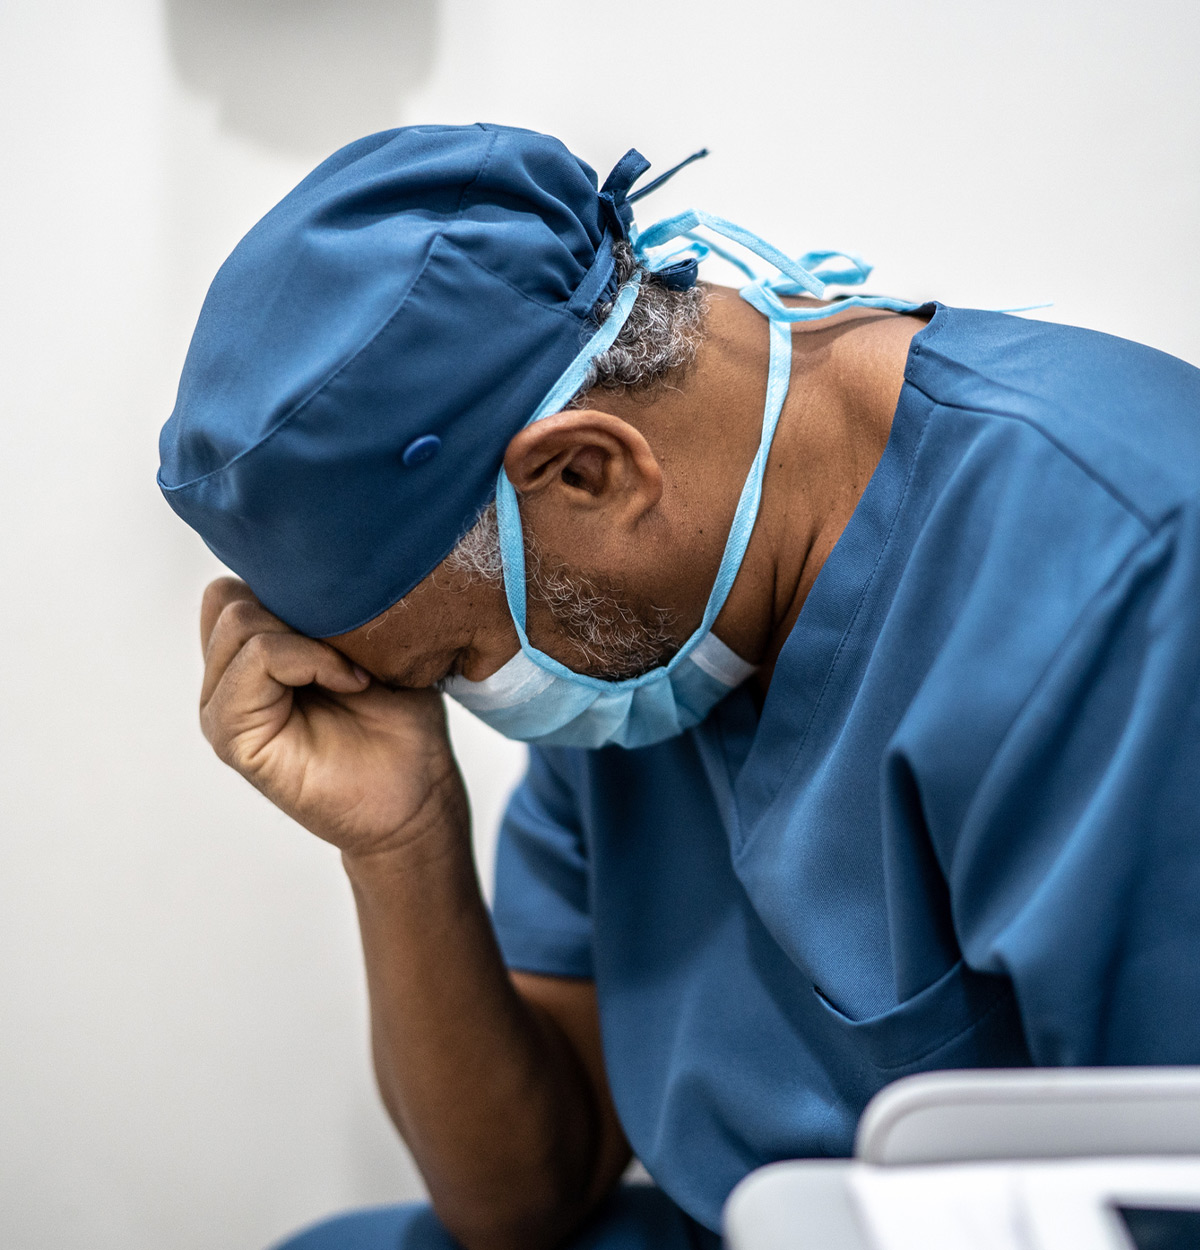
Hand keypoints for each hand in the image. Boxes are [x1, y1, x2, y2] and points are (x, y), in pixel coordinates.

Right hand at [199, 578, 466, 858]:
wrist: (419, 793)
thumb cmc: (400, 721)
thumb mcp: (366, 643)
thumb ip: (325, 608)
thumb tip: (311, 559)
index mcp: (249, 654)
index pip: (235, 586)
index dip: (289, 585)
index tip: (350, 613)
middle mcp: (226, 678)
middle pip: (230, 595)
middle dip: (297, 605)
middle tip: (351, 645)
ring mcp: (223, 707)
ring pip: (239, 621)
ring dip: (309, 636)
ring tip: (356, 670)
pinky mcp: (233, 736)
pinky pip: (257, 660)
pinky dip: (309, 660)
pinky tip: (350, 683)